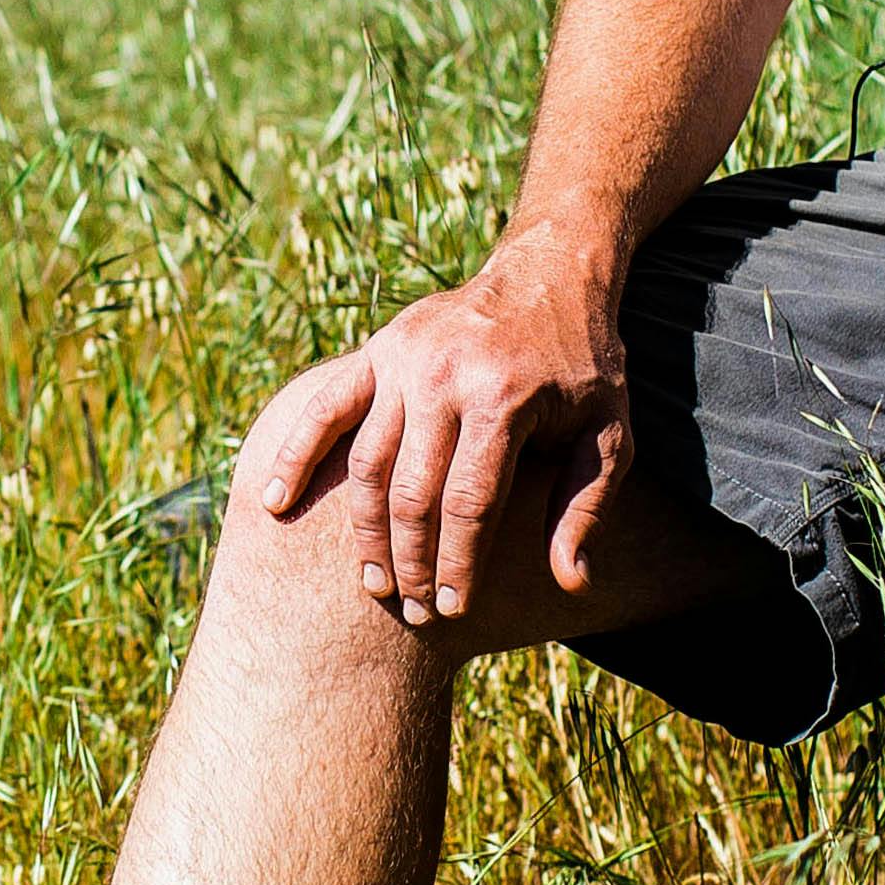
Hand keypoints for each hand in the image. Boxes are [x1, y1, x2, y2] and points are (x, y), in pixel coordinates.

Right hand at [246, 231, 631, 624]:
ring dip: (365, 533)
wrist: (551, 274)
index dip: (457, 565)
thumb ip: (587, 507)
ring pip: (367, 464)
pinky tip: (275, 504)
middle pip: (412, 493)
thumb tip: (571, 582)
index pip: (468, 504)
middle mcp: (445, 377)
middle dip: (412, 562)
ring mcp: (404, 360)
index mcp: (503, 399)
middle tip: (415, 611)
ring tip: (375, 584)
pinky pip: (325, 409)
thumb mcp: (609, 433)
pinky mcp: (377, 350)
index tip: (452, 610)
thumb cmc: (585, 367)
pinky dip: (295, 456)